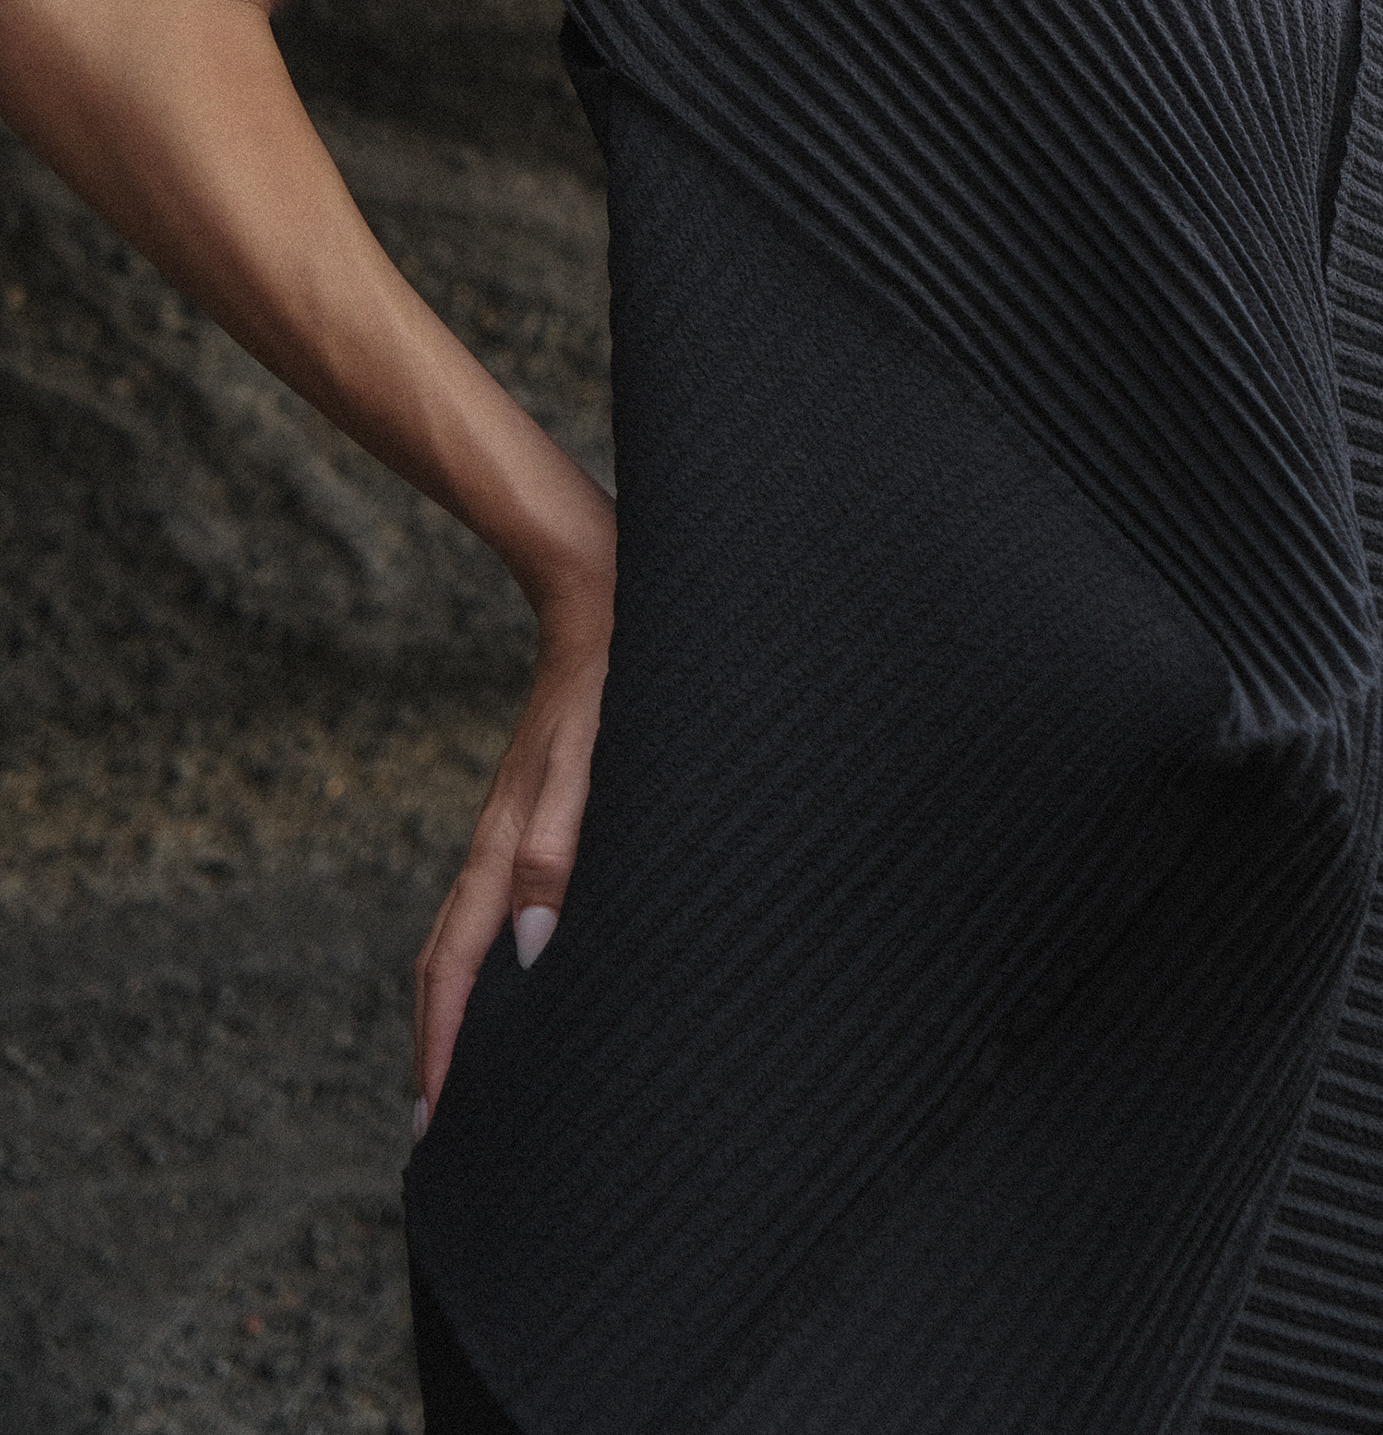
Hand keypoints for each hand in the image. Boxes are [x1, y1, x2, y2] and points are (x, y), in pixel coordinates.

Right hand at [411, 573, 613, 1136]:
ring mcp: (517, 822)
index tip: (435, 1125)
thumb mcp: (596, 761)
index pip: (456, 965)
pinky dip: (496, 954)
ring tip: (475, 1072)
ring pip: (475, 933)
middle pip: (451, 961)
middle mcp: (502, 840)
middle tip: (443, 1130)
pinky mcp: (541, 805)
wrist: (602, 583)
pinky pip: (502, 899)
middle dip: (443, 1047)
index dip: (444, 1048)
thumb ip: (561, 848)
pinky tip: (527, 968)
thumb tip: (532, 949)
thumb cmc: (615, 673)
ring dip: (468, 1007)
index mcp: (506, 841)